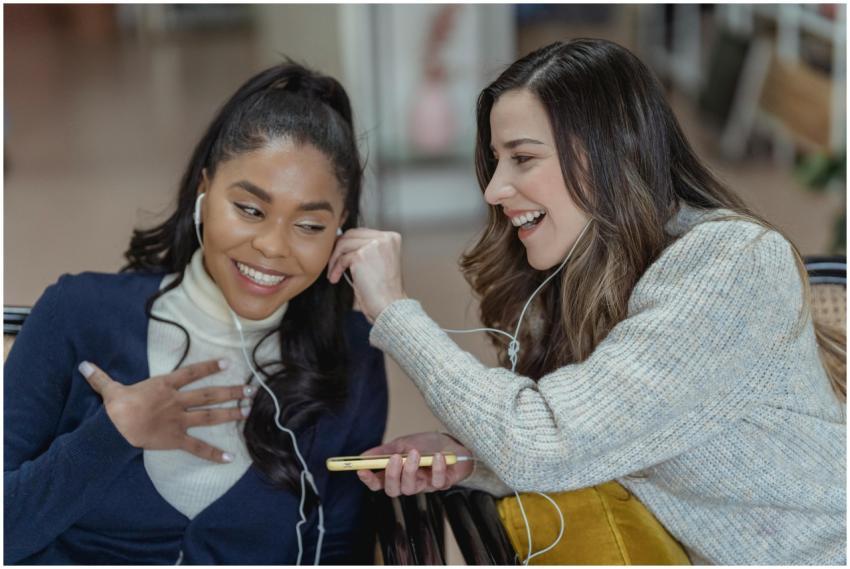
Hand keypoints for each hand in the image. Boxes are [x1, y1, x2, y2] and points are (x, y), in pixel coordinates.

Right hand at [78, 358, 251, 462]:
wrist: (114, 430)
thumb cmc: (115, 408)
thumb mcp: (110, 390)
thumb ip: (101, 377)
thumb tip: (84, 365)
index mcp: (165, 386)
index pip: (191, 373)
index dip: (209, 367)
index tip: (227, 362)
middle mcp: (177, 401)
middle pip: (209, 395)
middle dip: (232, 391)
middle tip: (252, 390)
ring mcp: (179, 420)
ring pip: (209, 416)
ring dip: (230, 414)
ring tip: (248, 412)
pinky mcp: (176, 439)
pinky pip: (198, 447)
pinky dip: (214, 453)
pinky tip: (231, 457)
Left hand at [327, 228, 406, 322]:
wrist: (389, 305)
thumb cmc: (385, 290)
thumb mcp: (380, 262)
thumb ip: (368, 249)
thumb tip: (344, 242)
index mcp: (391, 238)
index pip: (362, 232)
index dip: (349, 243)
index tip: (340, 254)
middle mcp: (385, 238)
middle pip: (351, 234)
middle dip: (338, 249)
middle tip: (333, 263)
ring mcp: (374, 245)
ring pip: (343, 244)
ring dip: (334, 259)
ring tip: (334, 273)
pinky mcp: (361, 255)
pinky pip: (342, 258)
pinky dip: (336, 269)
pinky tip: (336, 278)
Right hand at [357, 432, 473, 496]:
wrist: (455, 442)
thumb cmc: (428, 445)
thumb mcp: (404, 443)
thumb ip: (384, 451)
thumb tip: (362, 456)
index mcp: (397, 473)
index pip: (378, 483)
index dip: (369, 480)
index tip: (362, 470)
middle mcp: (409, 482)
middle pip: (392, 490)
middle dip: (391, 475)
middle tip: (394, 458)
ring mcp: (425, 485)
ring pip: (411, 488)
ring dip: (411, 470)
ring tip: (415, 452)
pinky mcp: (442, 484)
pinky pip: (436, 482)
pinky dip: (436, 468)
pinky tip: (438, 456)